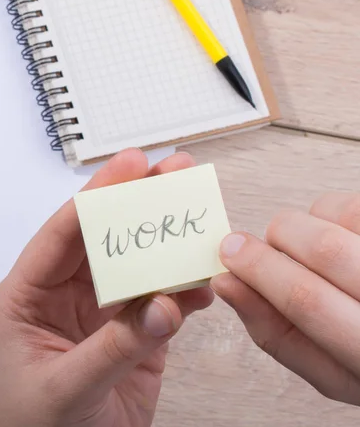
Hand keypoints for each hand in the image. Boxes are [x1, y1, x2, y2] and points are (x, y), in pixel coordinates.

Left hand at [0, 149, 213, 426]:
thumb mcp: (65, 388)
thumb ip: (114, 347)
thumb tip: (162, 305)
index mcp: (32, 292)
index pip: (65, 230)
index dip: (98, 194)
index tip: (131, 165)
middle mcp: (70, 290)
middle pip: (107, 233)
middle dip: (140, 200)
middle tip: (173, 170)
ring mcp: (107, 307)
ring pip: (140, 259)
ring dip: (170, 238)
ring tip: (199, 211)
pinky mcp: (137, 327)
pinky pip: (165, 296)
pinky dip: (188, 286)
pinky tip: (204, 277)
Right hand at [211, 192, 359, 404]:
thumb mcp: (327, 370)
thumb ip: (274, 332)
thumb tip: (226, 282)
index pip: (307, 300)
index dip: (259, 269)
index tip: (228, 252)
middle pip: (323, 248)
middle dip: (277, 238)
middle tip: (267, 248)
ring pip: (334, 214)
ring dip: (303, 225)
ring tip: (309, 250)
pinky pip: (349, 203)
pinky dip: (327, 212)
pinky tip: (334, 236)